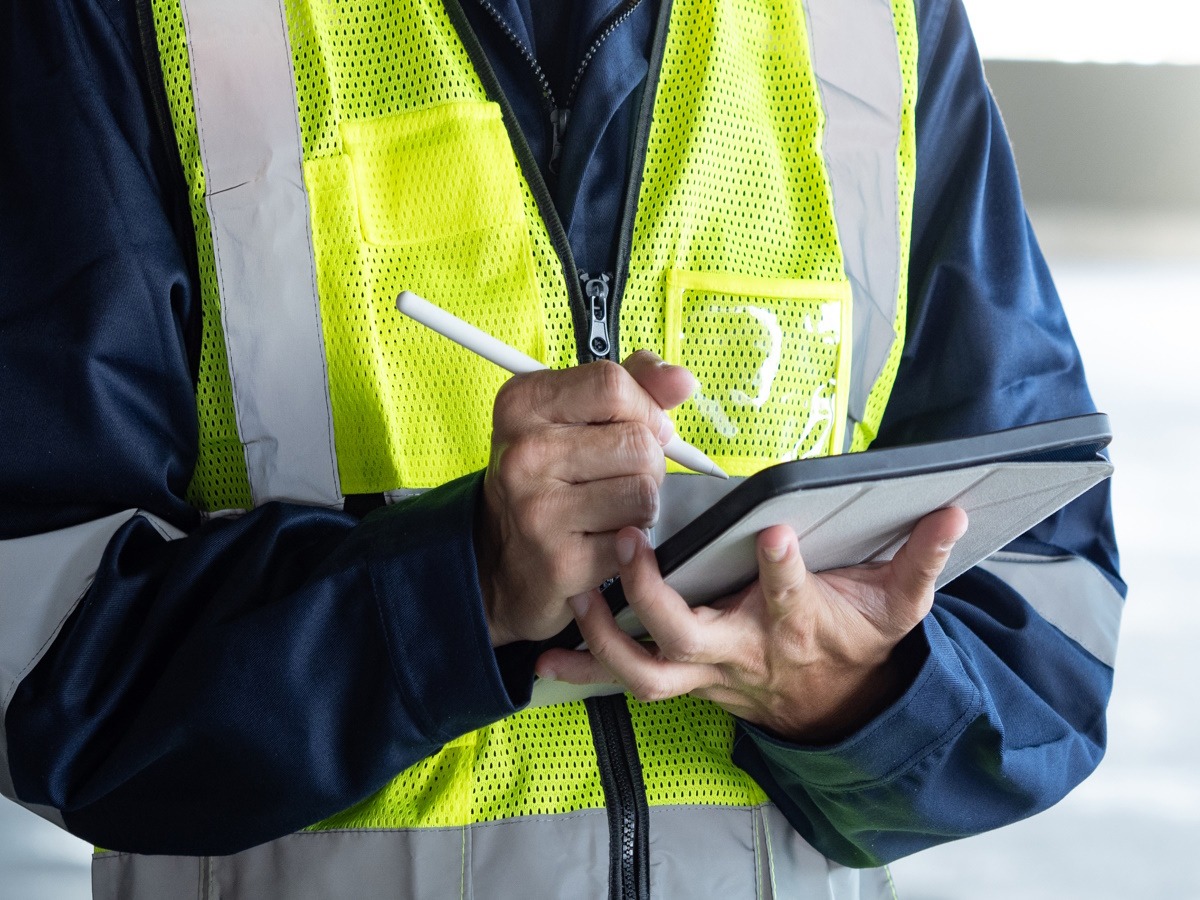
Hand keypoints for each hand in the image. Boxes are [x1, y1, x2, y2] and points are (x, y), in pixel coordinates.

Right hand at [478, 351, 697, 645]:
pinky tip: (601, 536)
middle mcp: (523, 454)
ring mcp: (538, 509)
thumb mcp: (575, 415)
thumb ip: (633, 386)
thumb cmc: (550, 476)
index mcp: (523, 404)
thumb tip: (681, 380)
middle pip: (638, 442)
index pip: (613, 384)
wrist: (507, 556)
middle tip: (621, 475)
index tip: (638, 425)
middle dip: (649, 461)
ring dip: (643, 502)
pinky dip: (631, 538)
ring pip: (644, 491)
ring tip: (612, 505)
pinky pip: (635, 537)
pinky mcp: (561, 559)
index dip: (643, 407)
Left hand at [536, 506, 967, 742]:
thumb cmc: (856, 641)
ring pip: (648, 673)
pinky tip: (546, 656)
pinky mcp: (684, 680)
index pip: (791, 598)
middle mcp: (744, 651)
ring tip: (577, 594)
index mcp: (795, 625)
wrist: (836, 705)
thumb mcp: (898, 605)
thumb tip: (952, 510)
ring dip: (606, 639)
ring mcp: (708, 672)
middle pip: (692, 638)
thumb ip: (921, 559)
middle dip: (656, 596)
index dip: (782, 571)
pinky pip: (625, 683)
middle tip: (632, 544)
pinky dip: (584, 672)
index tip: (770, 530)